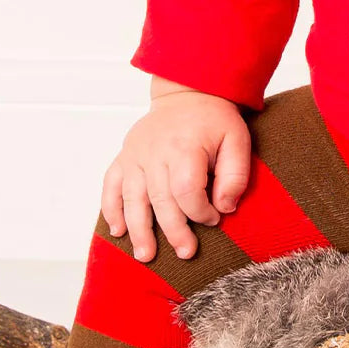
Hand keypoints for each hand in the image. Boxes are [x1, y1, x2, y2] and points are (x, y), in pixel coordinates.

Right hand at [101, 84, 250, 261]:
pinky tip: (117, 230)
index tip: (214, 219)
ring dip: (138, 230)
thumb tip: (225, 208)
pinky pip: (111, 185)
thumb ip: (235, 175)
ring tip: (146, 255)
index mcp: (184, 147)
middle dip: (173, 230)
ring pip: (132, 198)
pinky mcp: (124, 156)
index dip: (201, 211)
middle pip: (160, 200)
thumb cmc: (215, 120)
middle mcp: (155, 152)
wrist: (188, 92)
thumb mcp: (237, 140)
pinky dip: (111, 209)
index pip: (187, 190)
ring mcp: (135, 155)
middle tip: (185, 252)